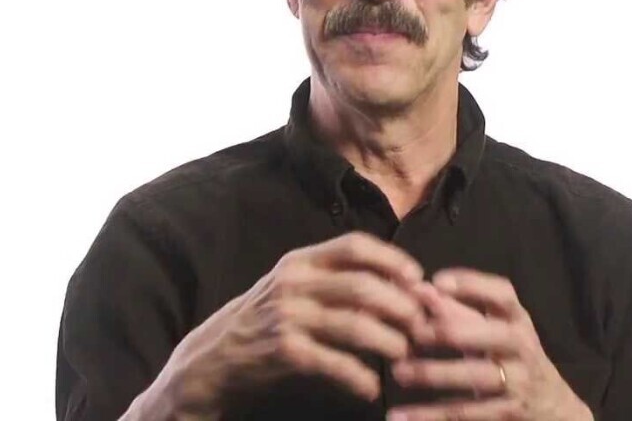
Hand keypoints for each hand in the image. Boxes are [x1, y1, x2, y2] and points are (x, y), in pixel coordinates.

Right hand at [137, 232, 427, 418]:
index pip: (354, 245)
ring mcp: (287, 317)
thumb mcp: (291, 288)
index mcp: (299, 260)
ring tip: (406, 356)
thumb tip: (396, 285)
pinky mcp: (283, 353)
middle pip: (365, 286)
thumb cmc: (262, 323)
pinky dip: (361, 377)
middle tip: (422, 326)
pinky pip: (336, 363)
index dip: (392, 259)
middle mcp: (293, 283)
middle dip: (403, 307)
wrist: (208, 361)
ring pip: (357, 325)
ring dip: (391, 343)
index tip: (418, 278)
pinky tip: (372, 387)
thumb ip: (333, 282)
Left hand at [387, 269, 593, 420]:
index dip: (473, 284)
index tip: (438, 281)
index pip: (503, 295)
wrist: (555, 410)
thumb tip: (421, 288)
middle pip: (490, 335)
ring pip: (476, 377)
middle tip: (414, 332)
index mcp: (518, 321)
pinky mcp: (506, 414)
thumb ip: (459, 311)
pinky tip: (402, 415)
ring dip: (435, 374)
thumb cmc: (514, 360)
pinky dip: (432, 416)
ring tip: (400, 372)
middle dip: (451, 331)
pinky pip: (466, 413)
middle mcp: (522, 348)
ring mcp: (517, 383)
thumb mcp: (496, 333)